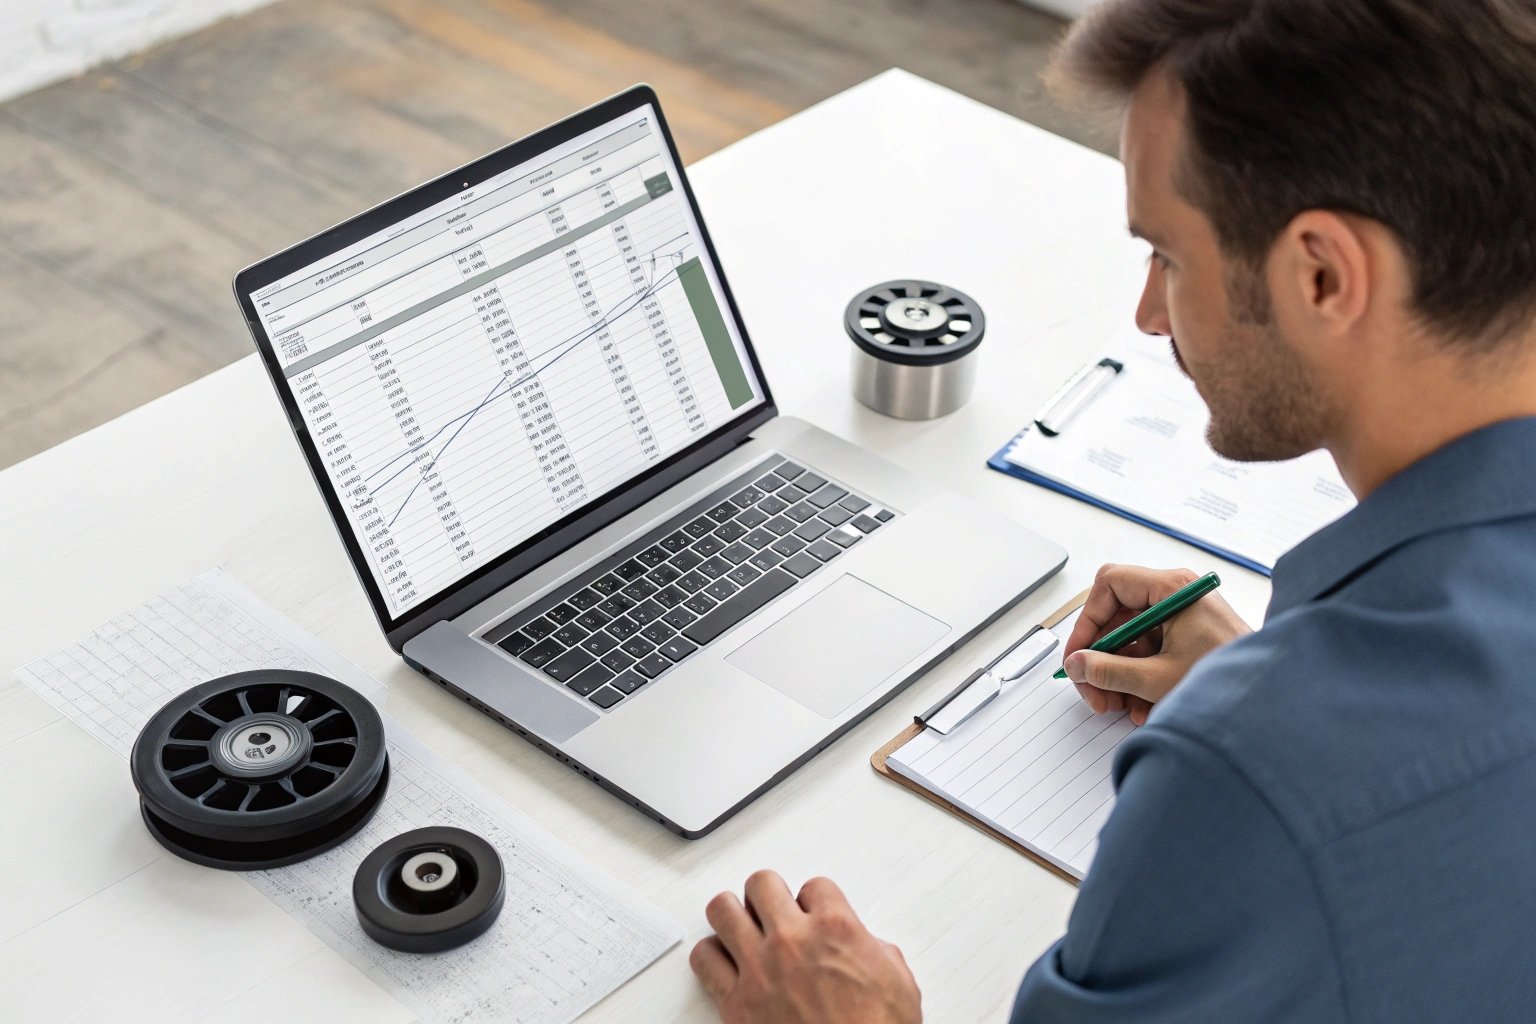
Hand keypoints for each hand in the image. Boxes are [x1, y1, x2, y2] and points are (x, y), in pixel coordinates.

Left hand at [690, 871, 921, 1023]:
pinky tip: (725, 962)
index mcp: (835, 930)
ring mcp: (759, 969)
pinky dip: (711, 956)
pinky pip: (703, 959)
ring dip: (733, 916)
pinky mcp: (735, 1002)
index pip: (814, 886)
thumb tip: (867, 947)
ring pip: (722, 910)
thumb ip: (877, 952)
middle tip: (775, 912)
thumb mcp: (899, 985)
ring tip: (743, 928)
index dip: (815, 900)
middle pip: (761, 883)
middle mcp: (792, 941)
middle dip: (769, 895)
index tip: (814, 912)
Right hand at [1063, 565, 1250, 723]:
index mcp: (1171, 589)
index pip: (1109, 586)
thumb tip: (1078, 664)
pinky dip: (1140, 676)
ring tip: (1121, 706)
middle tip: (1094, 689)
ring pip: (1132, 638)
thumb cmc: (1228, 679)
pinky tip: (1143, 705)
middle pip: (1117, 617)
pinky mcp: (1190, 635)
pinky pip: (1151, 650)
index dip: (1087, 621)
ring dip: (1120, 674)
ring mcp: (1184, 615)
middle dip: (1102, 658)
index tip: (1079, 654)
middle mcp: (1176, 595)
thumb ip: (1108, 671)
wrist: (1274, 700)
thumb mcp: (1157, 678)